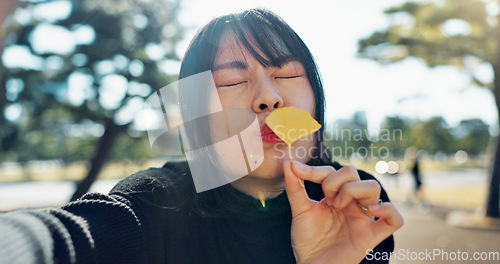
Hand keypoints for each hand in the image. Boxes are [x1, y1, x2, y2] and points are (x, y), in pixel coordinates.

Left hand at [283, 160, 402, 263]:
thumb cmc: (308, 239)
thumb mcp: (299, 210)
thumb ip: (295, 187)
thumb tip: (288, 161)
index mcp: (336, 195)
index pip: (333, 172)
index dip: (316, 170)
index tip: (296, 170)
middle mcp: (351, 203)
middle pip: (354, 173)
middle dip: (336, 181)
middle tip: (326, 199)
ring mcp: (363, 218)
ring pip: (373, 188)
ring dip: (353, 190)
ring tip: (338, 206)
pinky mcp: (371, 236)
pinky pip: (395, 220)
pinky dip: (388, 210)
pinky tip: (372, 210)